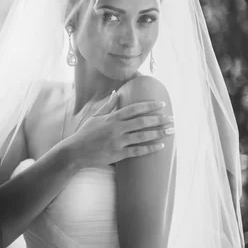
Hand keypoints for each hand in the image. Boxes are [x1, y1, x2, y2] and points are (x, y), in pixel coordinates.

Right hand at [59, 91, 173, 168]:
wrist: (75, 152)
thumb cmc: (85, 134)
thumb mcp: (95, 117)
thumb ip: (107, 105)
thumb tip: (115, 93)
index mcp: (112, 118)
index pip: (135, 108)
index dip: (149, 105)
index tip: (162, 104)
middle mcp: (116, 128)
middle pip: (142, 122)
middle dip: (159, 119)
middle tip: (172, 119)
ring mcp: (118, 142)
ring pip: (143, 136)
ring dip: (159, 133)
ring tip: (171, 131)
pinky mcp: (118, 154)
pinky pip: (138, 151)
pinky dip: (150, 148)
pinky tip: (160, 146)